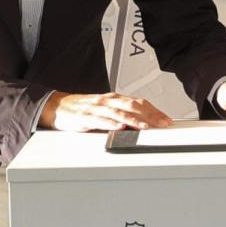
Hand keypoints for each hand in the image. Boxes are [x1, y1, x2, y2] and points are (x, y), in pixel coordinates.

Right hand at [38, 91, 172, 131]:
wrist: (59, 106)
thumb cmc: (83, 109)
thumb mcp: (105, 109)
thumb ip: (122, 114)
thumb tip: (142, 123)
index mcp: (114, 98)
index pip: (139, 102)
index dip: (154, 110)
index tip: (166, 120)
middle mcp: (107, 101)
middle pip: (133, 106)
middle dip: (150, 115)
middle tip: (163, 124)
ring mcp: (96, 108)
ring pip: (118, 113)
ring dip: (134, 120)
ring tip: (146, 127)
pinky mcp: (85, 117)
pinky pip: (100, 120)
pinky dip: (111, 124)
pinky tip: (119, 128)